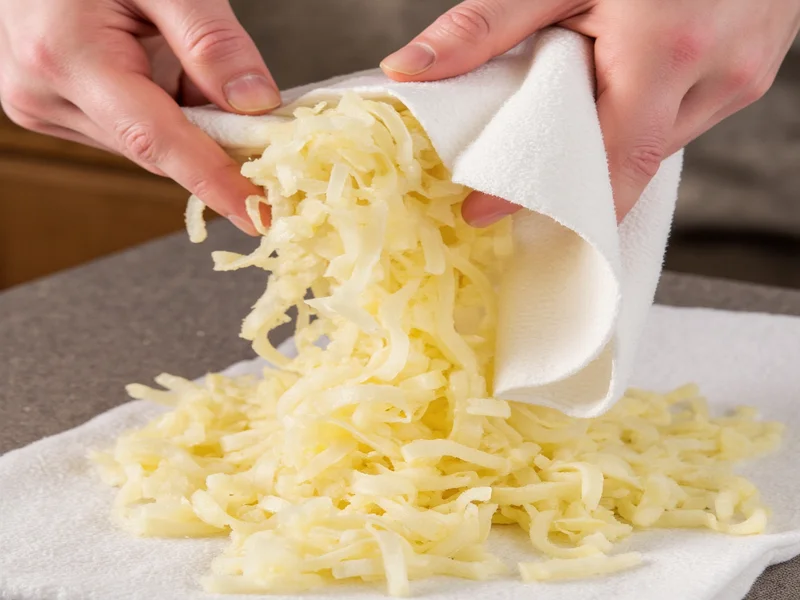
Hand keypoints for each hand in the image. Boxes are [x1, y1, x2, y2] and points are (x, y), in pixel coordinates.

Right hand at [0, 0, 280, 233]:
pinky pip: (129, 130)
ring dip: (189, 124)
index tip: (258, 214)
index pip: (156, 140)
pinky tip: (169, 74)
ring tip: (194, 69)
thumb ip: (210, 39)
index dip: (213, 181)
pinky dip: (167, 113)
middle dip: (214, 146)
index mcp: (66, 55)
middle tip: (264, 130)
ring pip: (144, 144)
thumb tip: (257, 104)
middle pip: (154, 149)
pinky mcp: (53, 108)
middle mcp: (45, 93)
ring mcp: (43, 105)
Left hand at [381, 0, 799, 224]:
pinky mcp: (752, 75)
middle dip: (573, 174)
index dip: (548, 198)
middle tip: (518, 170)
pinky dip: (642, 117)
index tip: (485, 209)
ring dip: (611, 141)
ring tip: (572, 113)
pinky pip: (683, 120)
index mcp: (667, 54)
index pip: (608, 165)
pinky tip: (619, 91)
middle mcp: (718, 77)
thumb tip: (407, 69)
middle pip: (629, 164)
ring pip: (658, 146)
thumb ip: (486, 27)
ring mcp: (743, 80)